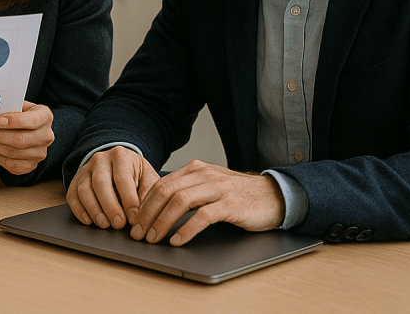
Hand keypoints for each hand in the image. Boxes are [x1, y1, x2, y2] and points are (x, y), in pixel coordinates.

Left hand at [0, 101, 53, 174]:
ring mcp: (39, 153)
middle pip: (21, 140)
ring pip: (13, 153)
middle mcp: (46, 136)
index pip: (32, 120)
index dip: (15, 121)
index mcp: (45, 116)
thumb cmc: (21, 114)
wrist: (31, 131)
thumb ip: (7, 106)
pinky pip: (10, 164)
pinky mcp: (30, 165)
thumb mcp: (19, 105)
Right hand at [67, 146, 159, 229]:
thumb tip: (144, 214)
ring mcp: (85, 169)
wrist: (118, 162)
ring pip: (84, 189)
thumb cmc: (135, 173)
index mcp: (121, 156)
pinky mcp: (75, 180)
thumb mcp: (147, 177)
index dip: (128, 200)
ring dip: (94, 210)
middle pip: (101, 183)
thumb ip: (148, 193)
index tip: (134, 218)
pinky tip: (89, 221)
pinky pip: (72, 195)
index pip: (122, 178)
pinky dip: (78, 210)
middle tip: (118, 224)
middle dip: (110, 206)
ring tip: (104, 224)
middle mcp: (100, 159)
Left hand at [128, 160, 285, 245]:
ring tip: (153, 238)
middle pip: (165, 192)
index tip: (134, 221)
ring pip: (180, 202)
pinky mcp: (231, 204)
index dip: (144, 204)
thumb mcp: (209, 186)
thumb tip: (157, 207)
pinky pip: (203, 216)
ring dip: (162, 222)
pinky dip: (187, 229)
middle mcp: (204, 175)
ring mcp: (217, 188)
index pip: (160, 184)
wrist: (274, 195)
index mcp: (195, 169)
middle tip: (138, 233)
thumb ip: (187, 190)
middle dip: (147, 214)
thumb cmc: (238, 194)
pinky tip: (177, 240)